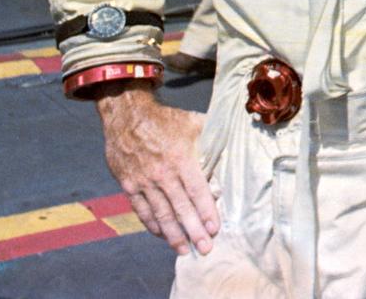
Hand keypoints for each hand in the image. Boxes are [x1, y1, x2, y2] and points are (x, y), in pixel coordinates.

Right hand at [92, 83, 216, 254]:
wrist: (127, 114)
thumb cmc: (166, 119)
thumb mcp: (194, 122)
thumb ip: (212, 139)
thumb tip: (237, 145)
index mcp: (181, 158)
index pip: (197, 191)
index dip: (206, 211)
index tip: (214, 229)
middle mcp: (162, 173)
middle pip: (180, 208)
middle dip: (193, 231)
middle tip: (205, 249)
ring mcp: (143, 181)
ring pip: (160, 214)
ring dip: (173, 235)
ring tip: (184, 251)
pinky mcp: (129, 185)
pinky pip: (142, 210)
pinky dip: (153, 225)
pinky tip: (163, 236)